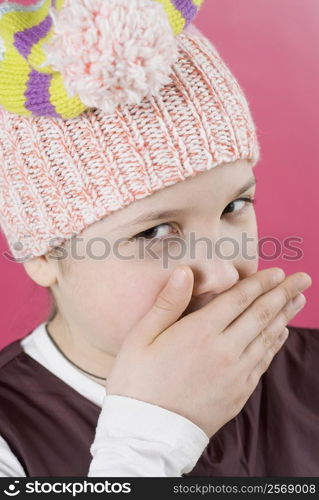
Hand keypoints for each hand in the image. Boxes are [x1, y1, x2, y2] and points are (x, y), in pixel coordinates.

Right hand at [106, 266, 310, 437]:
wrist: (147, 433)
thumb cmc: (137, 381)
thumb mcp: (141, 337)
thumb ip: (168, 303)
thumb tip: (186, 271)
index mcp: (200, 332)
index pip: (239, 299)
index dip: (260, 283)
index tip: (277, 271)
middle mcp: (224, 350)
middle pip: (261, 315)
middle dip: (284, 293)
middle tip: (302, 279)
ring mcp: (235, 374)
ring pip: (268, 337)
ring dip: (285, 315)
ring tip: (299, 299)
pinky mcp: (239, 393)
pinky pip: (264, 362)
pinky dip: (275, 344)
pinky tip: (282, 333)